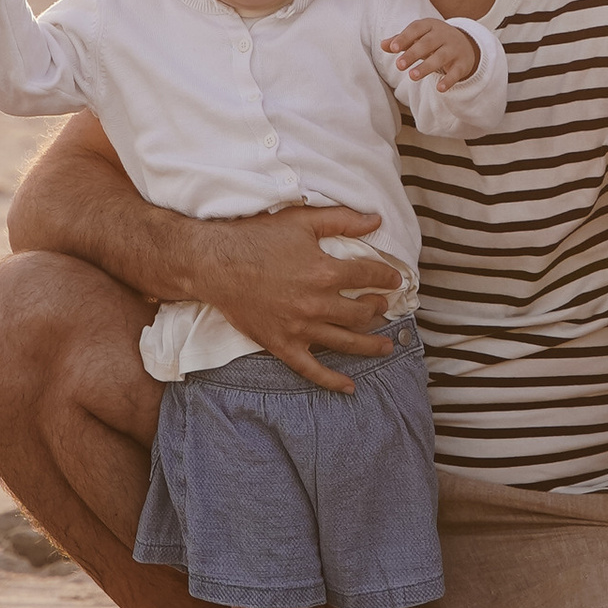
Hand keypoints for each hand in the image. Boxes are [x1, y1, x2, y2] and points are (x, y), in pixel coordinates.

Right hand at [187, 205, 402, 391]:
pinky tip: (350, 387)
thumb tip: (376, 221)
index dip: (385, 278)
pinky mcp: (281, 344)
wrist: (214, 264)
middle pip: (361, 312)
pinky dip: (332, 381)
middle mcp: (316, 304)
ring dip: (370, 344)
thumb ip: (342, 220)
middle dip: (377, 308)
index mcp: (325, 271)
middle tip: (382, 305)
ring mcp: (300, 328)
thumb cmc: (256, 238)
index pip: (368, 277)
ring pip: (345, 342)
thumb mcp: (302, 220)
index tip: (393, 280)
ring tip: (385, 345)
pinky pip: (312, 369)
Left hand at [383, 17, 482, 90]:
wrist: (465, 44)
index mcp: (430, 25)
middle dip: (413, 54)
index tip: (393, 48)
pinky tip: (439, 88)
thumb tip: (382, 45)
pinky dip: (448, 80)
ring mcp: (454, 49)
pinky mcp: (462, 64)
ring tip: (412, 76)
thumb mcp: (419, 37)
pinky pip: (456, 72)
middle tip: (399, 65)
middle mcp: (443, 35)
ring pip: (441, 57)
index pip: (416, 28)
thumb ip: (401, 41)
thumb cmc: (434, 41)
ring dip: (426, 67)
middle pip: (428, 43)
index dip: (404, 37)